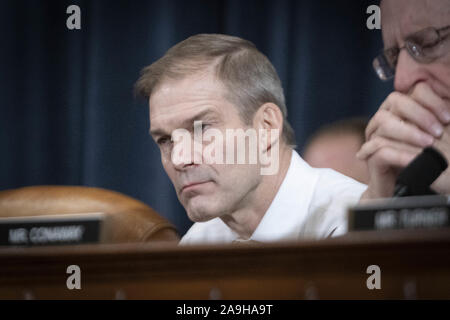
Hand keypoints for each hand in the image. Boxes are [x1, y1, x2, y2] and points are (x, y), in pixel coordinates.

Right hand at [358, 82, 449, 198]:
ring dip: (408, 132)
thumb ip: (439, 122)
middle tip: (438, 132)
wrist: (408, 191)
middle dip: (419, 113)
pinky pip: (381, 148)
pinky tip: (417, 159)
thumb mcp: (436, 138)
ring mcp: (374, 137)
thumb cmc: (425, 163)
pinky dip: (401, 153)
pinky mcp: (370, 157)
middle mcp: (385, 120)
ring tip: (428, 145)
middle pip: (394, 100)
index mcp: (401, 111)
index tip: (447, 117)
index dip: (429, 100)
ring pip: (384, 122)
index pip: (412, 91)